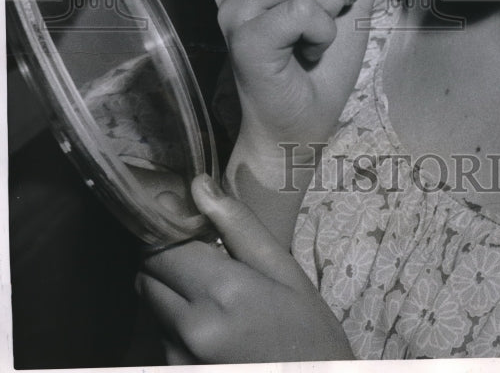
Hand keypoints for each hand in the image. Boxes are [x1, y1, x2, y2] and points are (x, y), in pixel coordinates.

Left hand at [137, 174, 353, 363]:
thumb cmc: (310, 333)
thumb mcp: (287, 273)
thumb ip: (239, 227)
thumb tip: (198, 186)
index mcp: (222, 293)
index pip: (161, 248)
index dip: (171, 232)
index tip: (189, 227)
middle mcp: (191, 329)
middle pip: (147, 278)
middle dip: (167, 263)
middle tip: (204, 262)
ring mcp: (179, 361)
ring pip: (151, 309)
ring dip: (171, 296)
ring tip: (216, 301)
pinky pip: (162, 340)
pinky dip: (178, 327)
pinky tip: (215, 331)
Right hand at [213, 0, 391, 160]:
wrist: (300, 124)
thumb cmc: (320, 64)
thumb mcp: (350, 0)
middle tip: (344, 2)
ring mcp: (234, 7)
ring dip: (331, 1)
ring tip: (324, 28)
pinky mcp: (243, 38)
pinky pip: (299, 10)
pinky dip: (322, 30)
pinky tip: (313, 48)